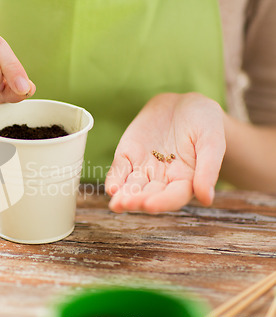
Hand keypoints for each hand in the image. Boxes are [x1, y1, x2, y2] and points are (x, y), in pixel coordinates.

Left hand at [105, 93, 225, 212]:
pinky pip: (119, 170)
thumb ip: (208, 169)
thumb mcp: (212, 141)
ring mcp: (143, 168)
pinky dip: (114, 179)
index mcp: (185, 180)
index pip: (173, 197)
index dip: (161, 202)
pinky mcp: (128, 156)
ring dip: (123, 196)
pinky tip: (111, 188)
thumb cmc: (205, 123)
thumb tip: (207, 199)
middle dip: (136, 201)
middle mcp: (162, 179)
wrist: (184, 104)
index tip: (149, 205)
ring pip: (131, 186)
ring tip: (115, 204)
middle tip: (125, 204)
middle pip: (149, 195)